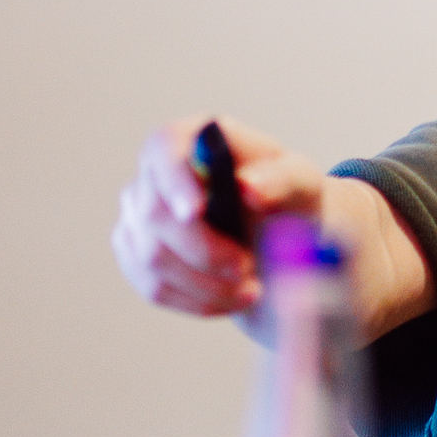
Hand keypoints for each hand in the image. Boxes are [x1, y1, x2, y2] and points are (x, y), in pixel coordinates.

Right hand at [110, 117, 328, 316]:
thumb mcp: (300, 182)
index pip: (164, 146)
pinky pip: (152, 286)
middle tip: (246, 269)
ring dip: (204, 283)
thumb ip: (281, 180)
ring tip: (250, 289)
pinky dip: (195, 300)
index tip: (196, 212)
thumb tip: (247, 186)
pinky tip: (227, 298)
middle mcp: (156, 171)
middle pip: (154, 212)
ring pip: (151, 257)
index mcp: (193, 136)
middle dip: (204, 250)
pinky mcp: (136, 252)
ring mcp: (138, 213)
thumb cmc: (287, 198)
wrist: (279, 238)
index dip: (174, 180)